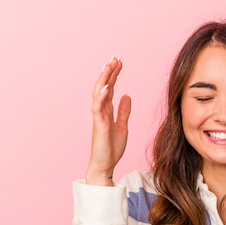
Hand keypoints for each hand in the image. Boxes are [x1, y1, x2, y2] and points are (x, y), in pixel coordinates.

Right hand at [86, 57, 131, 185]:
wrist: (105, 166)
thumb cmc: (111, 149)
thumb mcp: (123, 127)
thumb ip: (123, 112)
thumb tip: (127, 96)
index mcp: (106, 111)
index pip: (110, 88)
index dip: (114, 75)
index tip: (119, 62)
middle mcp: (100, 111)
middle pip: (104, 87)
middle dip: (109, 72)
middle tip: (115, 58)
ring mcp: (98, 117)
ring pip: (99, 93)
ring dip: (104, 79)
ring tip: (110, 66)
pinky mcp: (98, 125)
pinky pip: (98, 107)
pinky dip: (102, 96)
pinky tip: (108, 86)